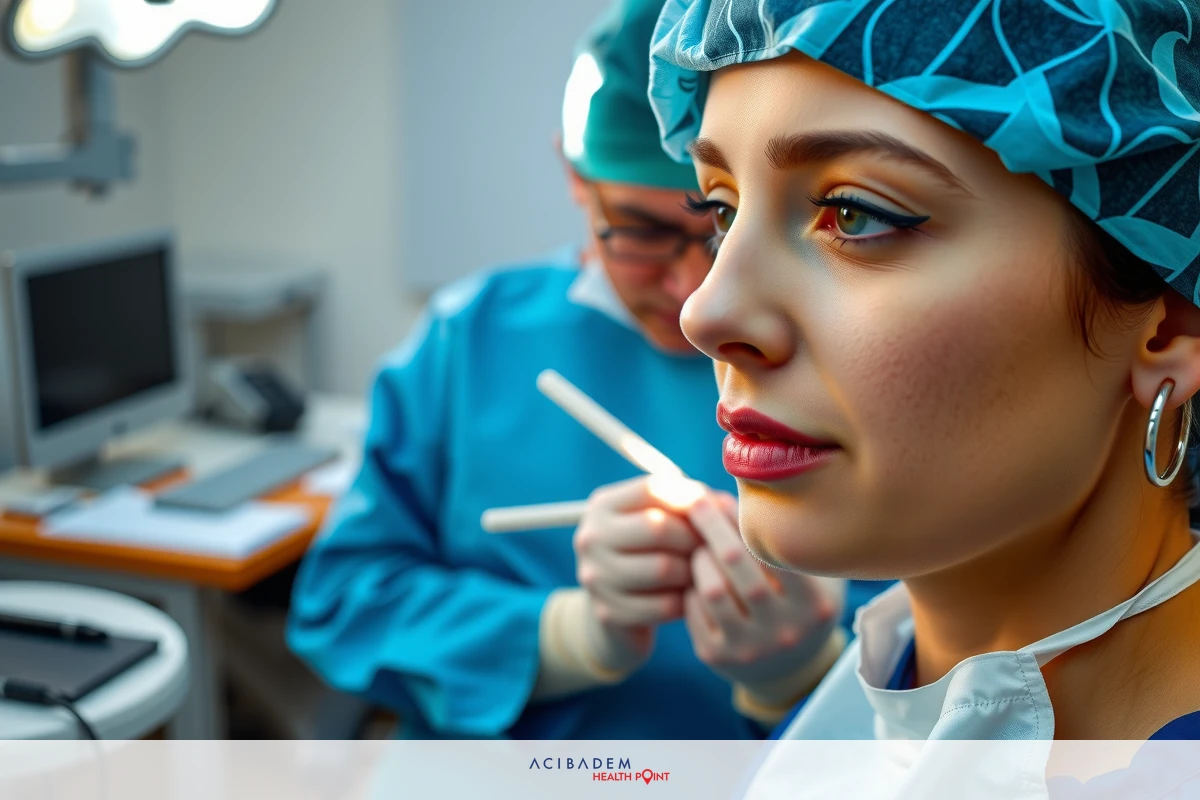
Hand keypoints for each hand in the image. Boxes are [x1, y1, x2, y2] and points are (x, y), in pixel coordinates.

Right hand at [572, 476, 701, 671]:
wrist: (620, 608)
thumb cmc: (653, 552)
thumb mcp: (664, 520)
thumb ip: (694, 504)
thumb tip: (727, 505)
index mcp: (603, 505)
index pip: (652, 489)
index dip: (689, 500)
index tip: (709, 514)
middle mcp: (590, 536)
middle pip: (657, 527)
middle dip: (693, 538)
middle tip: (710, 548)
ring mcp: (595, 576)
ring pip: (662, 568)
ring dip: (692, 571)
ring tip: (702, 572)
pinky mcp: (608, 612)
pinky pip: (663, 605)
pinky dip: (686, 602)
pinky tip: (690, 598)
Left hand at [683, 492, 844, 704]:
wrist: (792, 670)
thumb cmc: (803, 605)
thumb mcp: (816, 576)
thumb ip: (795, 540)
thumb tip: (744, 489)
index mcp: (815, 606)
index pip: (773, 552)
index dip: (742, 520)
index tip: (724, 498)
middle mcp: (785, 631)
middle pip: (737, 566)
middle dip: (712, 527)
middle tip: (697, 503)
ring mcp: (750, 649)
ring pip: (711, 589)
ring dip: (699, 558)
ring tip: (698, 544)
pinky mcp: (717, 658)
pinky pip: (693, 611)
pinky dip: (690, 586)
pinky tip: (696, 575)